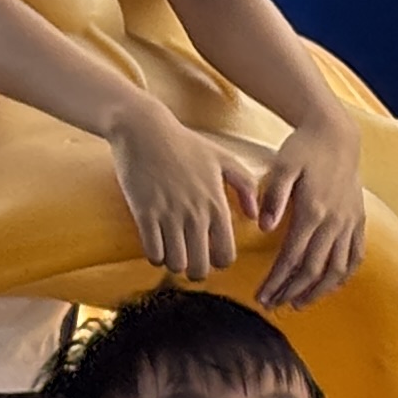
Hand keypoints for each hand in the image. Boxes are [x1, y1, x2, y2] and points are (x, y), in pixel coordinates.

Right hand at [104, 98, 252, 280]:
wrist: (143, 126)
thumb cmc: (184, 143)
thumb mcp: (223, 159)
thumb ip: (246, 187)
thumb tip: (253, 217)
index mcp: (217, 206)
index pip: (226, 256)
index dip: (218, 263)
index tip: (209, 255)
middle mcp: (196, 214)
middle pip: (200, 267)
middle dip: (195, 271)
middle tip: (189, 262)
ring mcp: (169, 214)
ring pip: (176, 263)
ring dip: (173, 264)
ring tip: (171, 254)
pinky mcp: (144, 211)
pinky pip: (153, 251)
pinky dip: (155, 256)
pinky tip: (155, 246)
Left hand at [250, 111, 366, 308]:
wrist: (336, 134)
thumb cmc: (304, 148)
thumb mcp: (282, 165)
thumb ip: (274, 196)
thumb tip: (265, 227)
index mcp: (313, 211)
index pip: (293, 257)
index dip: (277, 280)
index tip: (262, 295)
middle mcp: (334, 222)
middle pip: (313, 269)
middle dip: (292, 291)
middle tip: (274, 305)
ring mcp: (349, 224)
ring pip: (336, 269)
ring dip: (318, 291)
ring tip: (299, 303)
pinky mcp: (358, 222)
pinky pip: (354, 257)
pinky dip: (343, 276)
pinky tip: (330, 286)